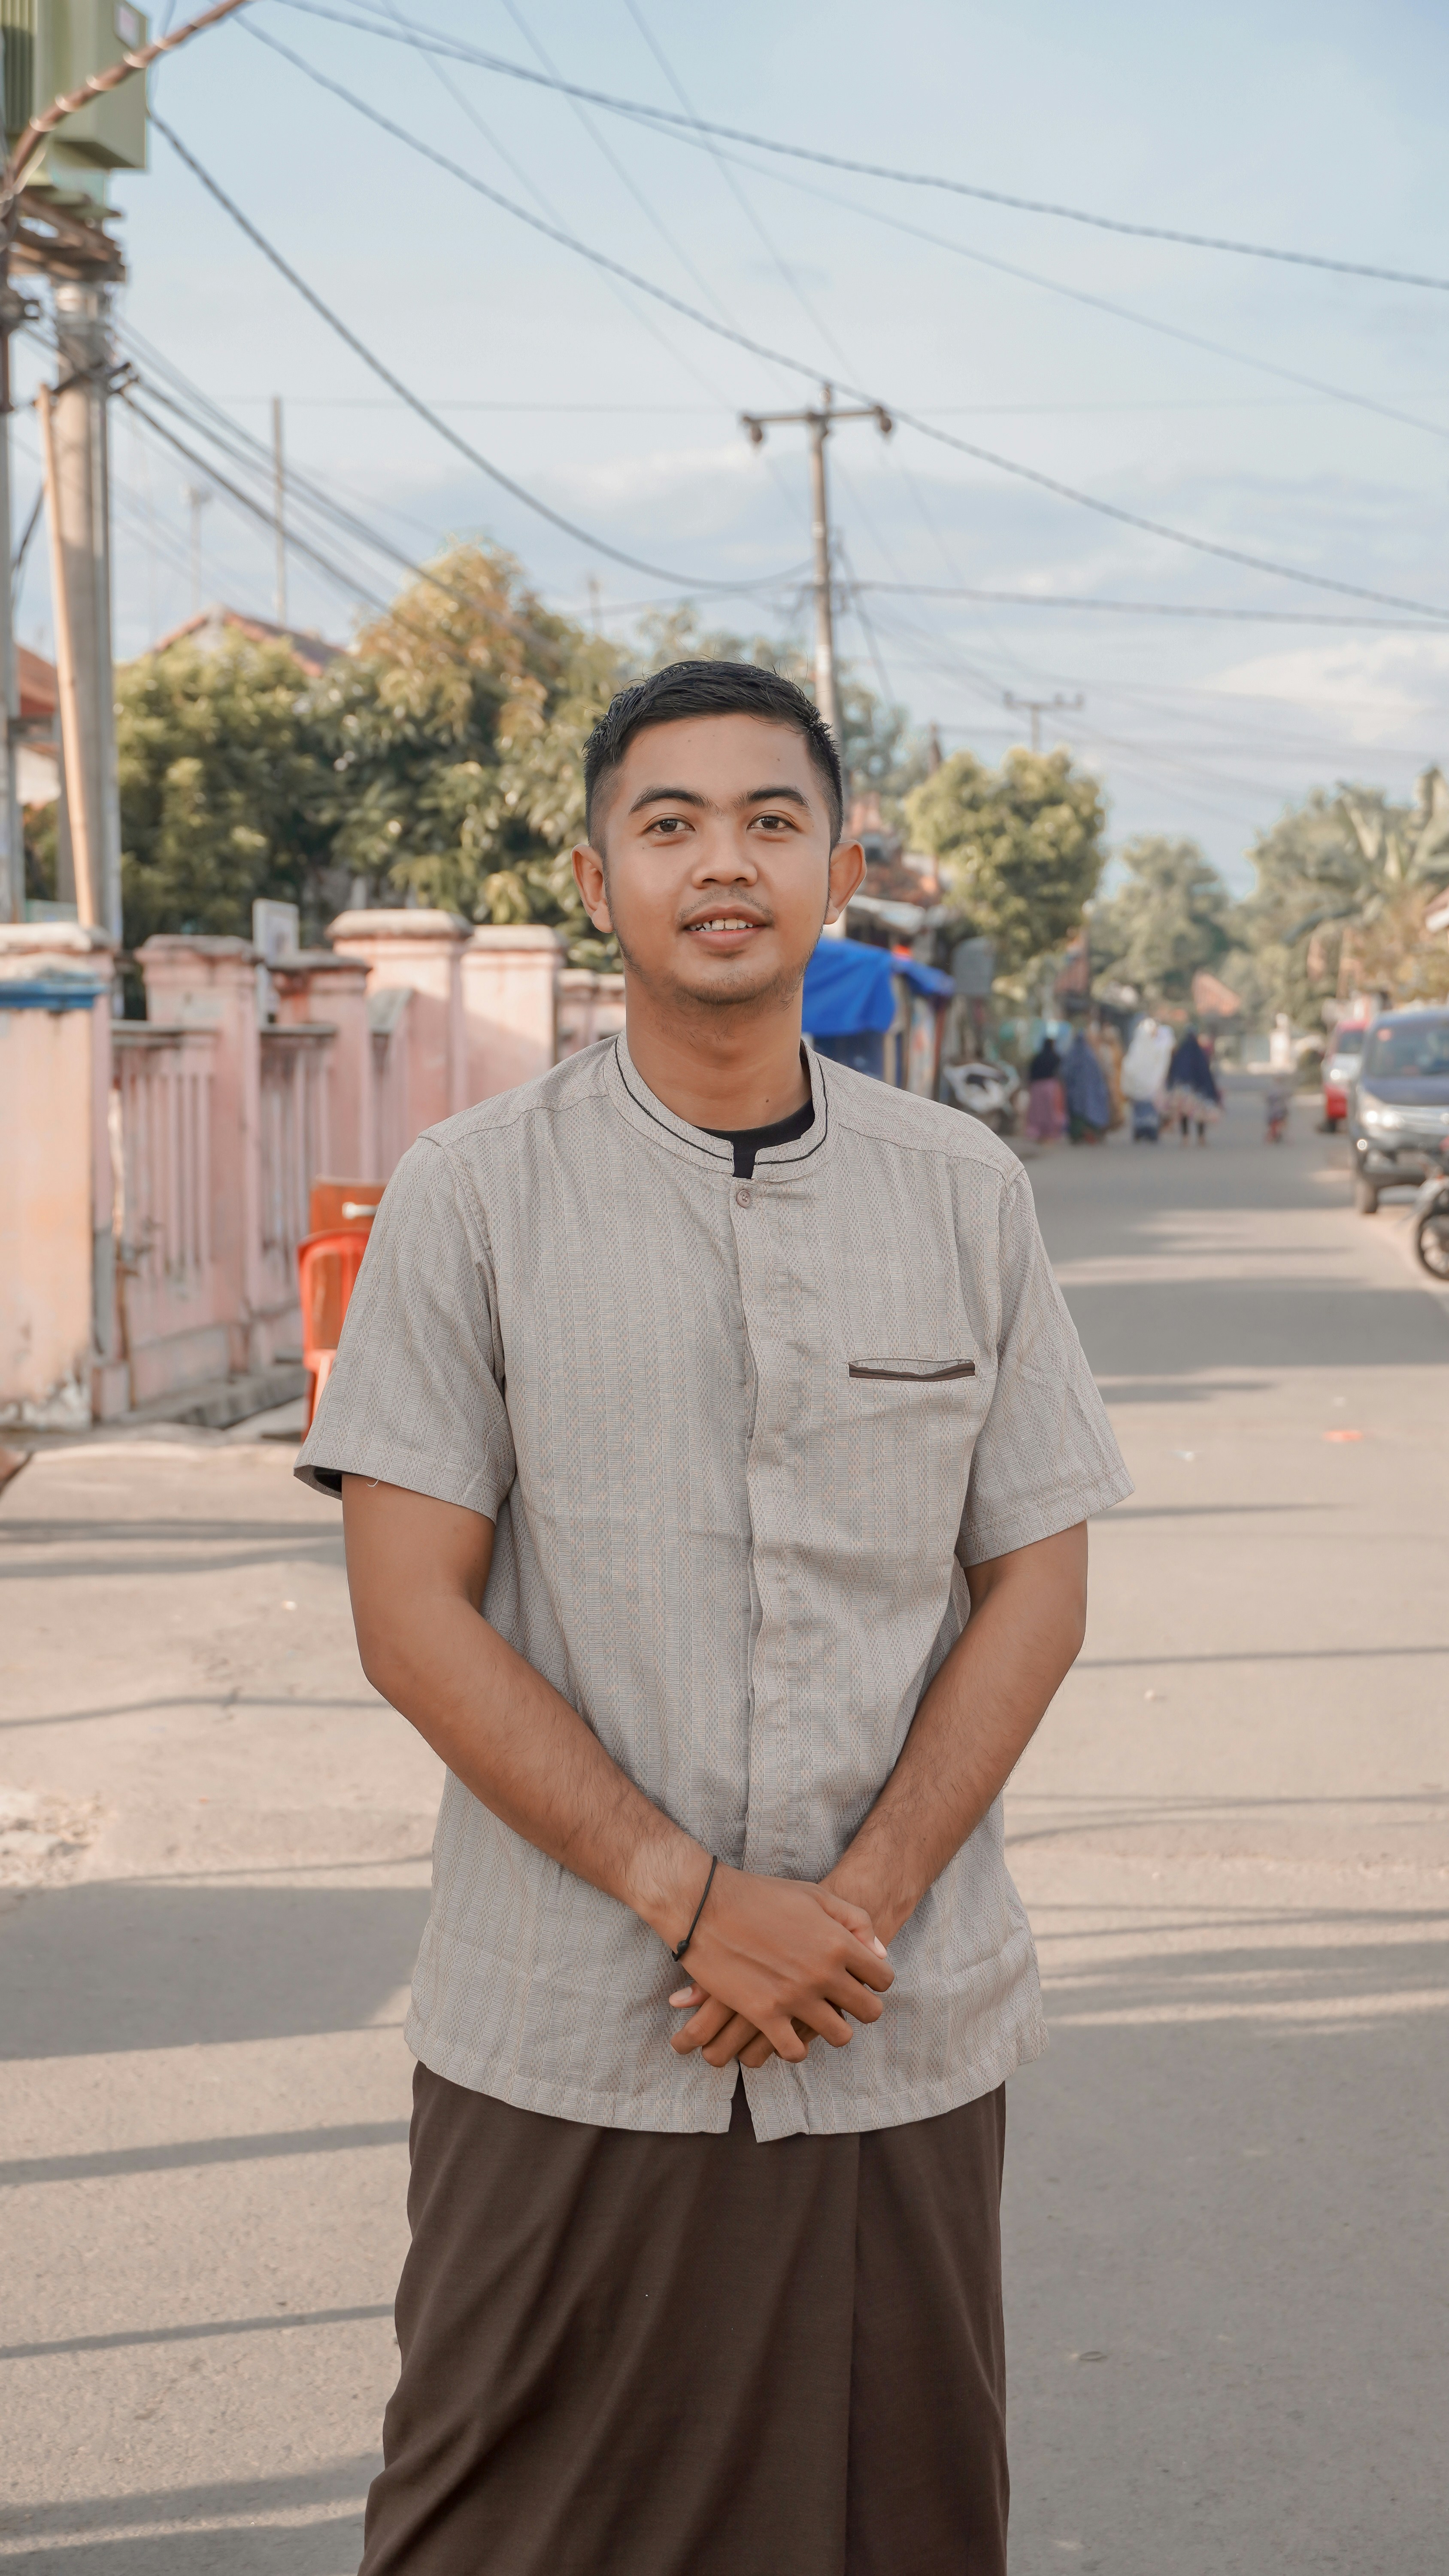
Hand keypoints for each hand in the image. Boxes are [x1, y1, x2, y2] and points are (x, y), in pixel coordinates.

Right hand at [666, 1868, 891, 2068]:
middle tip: (843, 2004)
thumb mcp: (816, 1895)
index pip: (883, 1978)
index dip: (876, 1981)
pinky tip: (788, 2033)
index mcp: (838, 1942)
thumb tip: (881, 1953)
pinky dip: (795, 2048)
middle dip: (861, 2009)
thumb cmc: (762, 1895)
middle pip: (869, 2012)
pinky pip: (795, 2051)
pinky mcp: (764, 2014)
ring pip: (839, 2036)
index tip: (861, 1981)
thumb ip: (855, 1921)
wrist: (706, 1905)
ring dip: (832, 2030)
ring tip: (818, 2020)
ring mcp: (794, 1996)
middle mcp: (823, 1972)